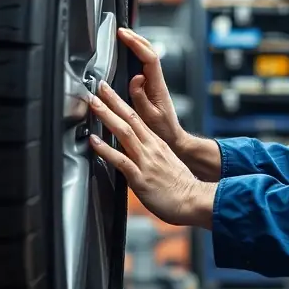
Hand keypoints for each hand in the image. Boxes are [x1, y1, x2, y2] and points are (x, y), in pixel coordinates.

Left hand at [88, 81, 214, 228]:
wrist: (194, 200)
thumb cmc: (181, 187)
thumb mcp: (167, 163)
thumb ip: (152, 156)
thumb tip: (141, 154)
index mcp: (157, 144)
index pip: (137, 118)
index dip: (122, 103)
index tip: (109, 92)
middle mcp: (151, 148)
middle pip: (130, 118)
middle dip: (112, 101)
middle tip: (98, 88)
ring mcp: (146, 161)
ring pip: (124, 132)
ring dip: (107, 116)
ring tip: (93, 104)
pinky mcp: (140, 178)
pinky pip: (120, 160)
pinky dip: (106, 149)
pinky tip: (94, 141)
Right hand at [118, 28, 185, 148]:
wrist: (173, 138)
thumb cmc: (162, 130)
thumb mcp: (149, 116)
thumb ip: (140, 96)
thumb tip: (137, 77)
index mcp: (157, 86)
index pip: (149, 58)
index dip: (136, 44)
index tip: (123, 35)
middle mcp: (158, 81)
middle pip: (150, 52)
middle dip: (136, 39)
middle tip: (121, 31)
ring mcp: (156, 83)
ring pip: (148, 57)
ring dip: (137, 45)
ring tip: (124, 37)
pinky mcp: (152, 87)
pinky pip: (145, 65)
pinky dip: (137, 55)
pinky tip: (130, 53)